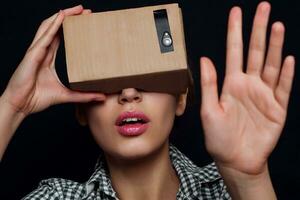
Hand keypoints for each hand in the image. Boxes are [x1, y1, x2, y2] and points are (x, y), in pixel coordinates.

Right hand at [1, 5, 104, 116]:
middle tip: (86, 12)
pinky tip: (62, 16)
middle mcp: (42, 51)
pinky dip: (53, 25)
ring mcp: (36, 51)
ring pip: (49, 27)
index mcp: (48, 57)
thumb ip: (84, 96)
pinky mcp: (33, 55)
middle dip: (70, 17)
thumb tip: (102, 97)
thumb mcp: (66, 95)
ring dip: (63, 16)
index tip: (85, 21)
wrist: (20, 106)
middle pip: (56, 28)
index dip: (71, 27)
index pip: (60, 36)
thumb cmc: (37, 98)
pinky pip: (44, 36)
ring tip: (78, 9)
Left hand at [200, 1, 294, 176]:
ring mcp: (264, 95)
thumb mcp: (209, 111)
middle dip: (258, 29)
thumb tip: (204, 59)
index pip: (233, 52)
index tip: (236, 12)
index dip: (235, 32)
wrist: (237, 160)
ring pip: (270, 64)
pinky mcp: (277, 108)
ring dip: (274, 46)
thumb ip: (209, 85)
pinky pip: (283, 87)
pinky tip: (286, 59)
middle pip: (255, 51)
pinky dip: (285, 74)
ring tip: (276, 25)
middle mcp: (248, 85)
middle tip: (263, 7)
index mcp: (231, 84)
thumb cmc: (219, 138)